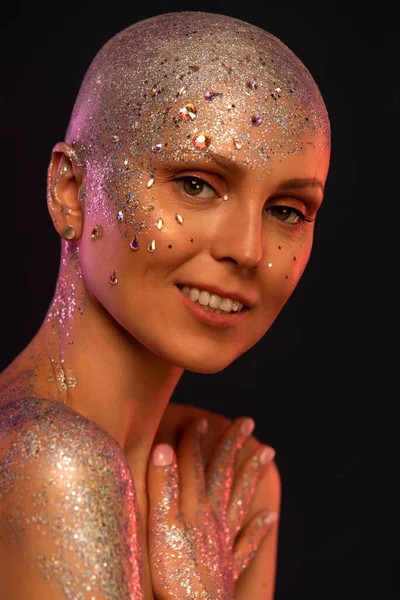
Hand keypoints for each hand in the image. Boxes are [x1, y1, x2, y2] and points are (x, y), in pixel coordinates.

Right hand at [147, 416, 276, 598]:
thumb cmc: (170, 573)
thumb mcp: (160, 526)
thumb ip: (162, 487)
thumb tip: (162, 448)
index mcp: (195, 506)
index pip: (194, 464)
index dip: (195, 440)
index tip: (199, 419)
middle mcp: (214, 517)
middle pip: (225, 474)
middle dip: (234, 446)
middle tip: (248, 421)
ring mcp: (224, 540)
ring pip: (242, 498)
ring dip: (253, 473)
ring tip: (268, 452)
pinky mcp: (229, 564)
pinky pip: (249, 540)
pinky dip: (260, 528)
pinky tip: (271, 518)